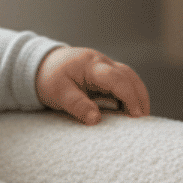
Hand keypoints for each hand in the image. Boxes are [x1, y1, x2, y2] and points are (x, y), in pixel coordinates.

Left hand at [34, 46, 150, 125]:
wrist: (38, 64)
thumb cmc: (47, 79)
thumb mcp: (58, 94)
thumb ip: (77, 105)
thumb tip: (96, 120)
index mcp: (91, 65)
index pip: (117, 79)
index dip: (129, 97)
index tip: (137, 115)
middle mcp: (101, 62)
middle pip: (129, 76)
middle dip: (140, 96)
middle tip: (144, 120)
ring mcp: (104, 66)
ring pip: (129, 77)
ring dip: (137, 95)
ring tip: (140, 117)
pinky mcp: (103, 73)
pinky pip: (122, 82)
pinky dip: (128, 95)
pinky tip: (129, 111)